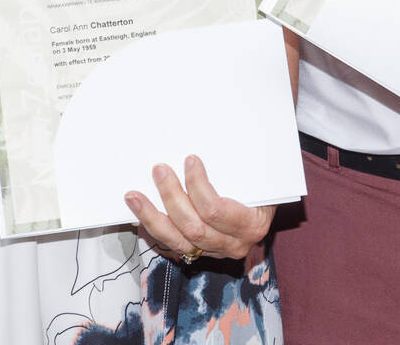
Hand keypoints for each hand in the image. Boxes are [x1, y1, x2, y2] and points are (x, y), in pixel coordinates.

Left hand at [124, 156, 272, 263]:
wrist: (265, 208)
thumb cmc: (262, 187)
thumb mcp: (260, 177)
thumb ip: (242, 166)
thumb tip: (208, 147)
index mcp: (251, 225)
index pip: (216, 210)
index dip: (198, 186)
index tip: (190, 160)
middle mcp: (233, 244)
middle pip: (193, 226)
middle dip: (171, 196)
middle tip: (159, 170)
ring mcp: (214, 252)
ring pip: (176, 240)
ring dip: (152, 216)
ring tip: (134, 196)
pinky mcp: (198, 253)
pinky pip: (171, 243)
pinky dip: (153, 227)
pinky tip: (139, 212)